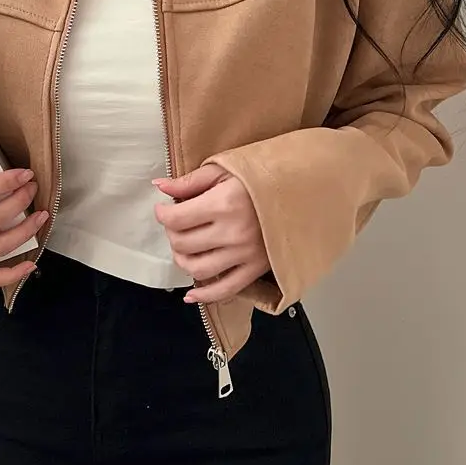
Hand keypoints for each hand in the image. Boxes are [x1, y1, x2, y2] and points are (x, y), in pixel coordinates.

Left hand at [153, 164, 269, 303]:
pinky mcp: (257, 269)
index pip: (176, 219)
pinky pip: (226, 290)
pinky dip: (204, 295)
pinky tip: (191, 294)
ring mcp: (246, 254)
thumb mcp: (227, 169)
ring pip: (198, 269)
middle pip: (184, 244)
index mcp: (225, 203)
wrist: (305, 190)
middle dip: (172, 234)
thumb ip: (191, 181)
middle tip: (176, 224)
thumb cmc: (266, 176)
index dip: (163, 214)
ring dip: (183, 260)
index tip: (164, 209)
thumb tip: (160, 187)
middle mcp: (234, 233)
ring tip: (184, 248)